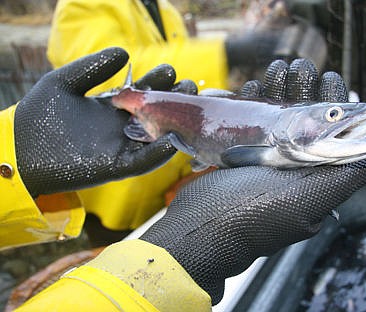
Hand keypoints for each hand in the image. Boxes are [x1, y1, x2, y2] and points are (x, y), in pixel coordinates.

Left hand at [14, 47, 193, 196]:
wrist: (19, 150)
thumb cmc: (38, 115)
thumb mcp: (63, 82)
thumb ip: (93, 67)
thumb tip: (125, 53)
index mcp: (112, 108)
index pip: (143, 93)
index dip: (157, 81)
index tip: (169, 70)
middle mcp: (120, 128)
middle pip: (156, 114)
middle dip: (174, 100)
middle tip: (188, 86)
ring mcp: (120, 148)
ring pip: (156, 137)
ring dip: (176, 124)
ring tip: (190, 107)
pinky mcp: (115, 167)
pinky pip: (143, 161)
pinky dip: (159, 153)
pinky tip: (172, 140)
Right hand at [140, 59, 365, 303]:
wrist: (200, 227)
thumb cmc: (251, 215)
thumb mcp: (307, 200)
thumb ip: (344, 177)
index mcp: (314, 180)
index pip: (334, 134)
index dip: (335, 105)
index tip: (328, 79)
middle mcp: (293, 171)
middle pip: (306, 121)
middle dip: (304, 91)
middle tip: (298, 68)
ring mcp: (264, 164)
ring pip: (277, 119)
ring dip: (278, 91)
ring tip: (276, 70)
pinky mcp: (239, 159)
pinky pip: (250, 125)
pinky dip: (251, 104)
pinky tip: (250, 89)